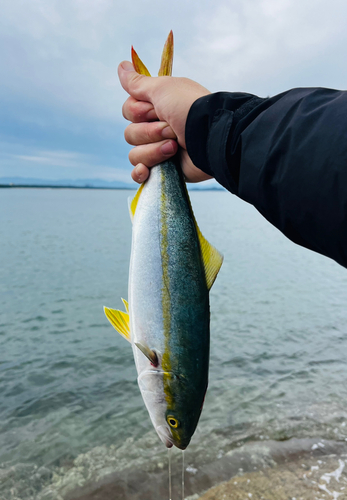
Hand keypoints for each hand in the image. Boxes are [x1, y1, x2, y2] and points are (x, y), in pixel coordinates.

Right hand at [118, 61, 211, 182]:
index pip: (128, 111)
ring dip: (153, 151)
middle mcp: (157, 129)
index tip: (155, 109)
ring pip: (135, 154)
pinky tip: (147, 170)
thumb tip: (121, 66)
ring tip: (175, 146)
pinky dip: (141, 173)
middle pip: (130, 134)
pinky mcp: (164, 170)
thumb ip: (138, 82)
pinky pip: (139, 174)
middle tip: (171, 129)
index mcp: (157, 108)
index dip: (138, 112)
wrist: (210, 138)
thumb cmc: (189, 109)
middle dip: (149, 132)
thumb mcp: (162, 88)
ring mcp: (159, 151)